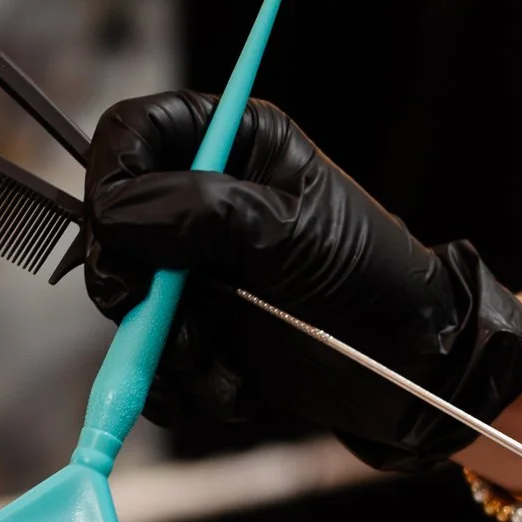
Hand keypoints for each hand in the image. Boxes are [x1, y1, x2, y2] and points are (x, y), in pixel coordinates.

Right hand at [83, 90, 521, 473]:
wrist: (410, 369)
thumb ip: (202, 213)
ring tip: (222, 363)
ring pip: (129, 303)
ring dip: (166, 348)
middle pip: (113, 225)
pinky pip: (151, 359)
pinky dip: (182, 386)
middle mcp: (205, 201)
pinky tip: (233, 389)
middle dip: (133, 284)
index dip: (110, 174)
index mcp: (234, 146)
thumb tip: (118, 212)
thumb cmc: (374, 282)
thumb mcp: (291, 236)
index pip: (135, 132)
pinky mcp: (199, 330)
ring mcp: (197, 270)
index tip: (118, 229)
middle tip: (157, 317)